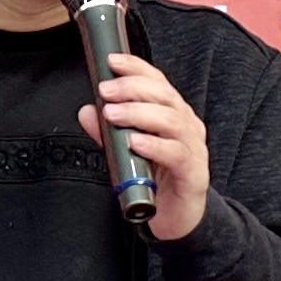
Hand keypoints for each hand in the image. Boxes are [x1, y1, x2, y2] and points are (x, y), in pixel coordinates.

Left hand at [80, 55, 210, 244]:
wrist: (178, 218)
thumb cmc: (156, 178)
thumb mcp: (126, 151)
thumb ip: (107, 132)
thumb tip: (86, 111)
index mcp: (173, 113)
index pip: (158, 82)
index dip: (136, 68)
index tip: (112, 62)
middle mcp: (187, 126)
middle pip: (165, 96)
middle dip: (132, 88)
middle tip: (106, 91)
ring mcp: (194, 149)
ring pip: (171, 120)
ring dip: (139, 113)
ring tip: (113, 114)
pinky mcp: (194, 173)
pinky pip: (177, 154)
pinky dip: (155, 145)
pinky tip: (135, 142)